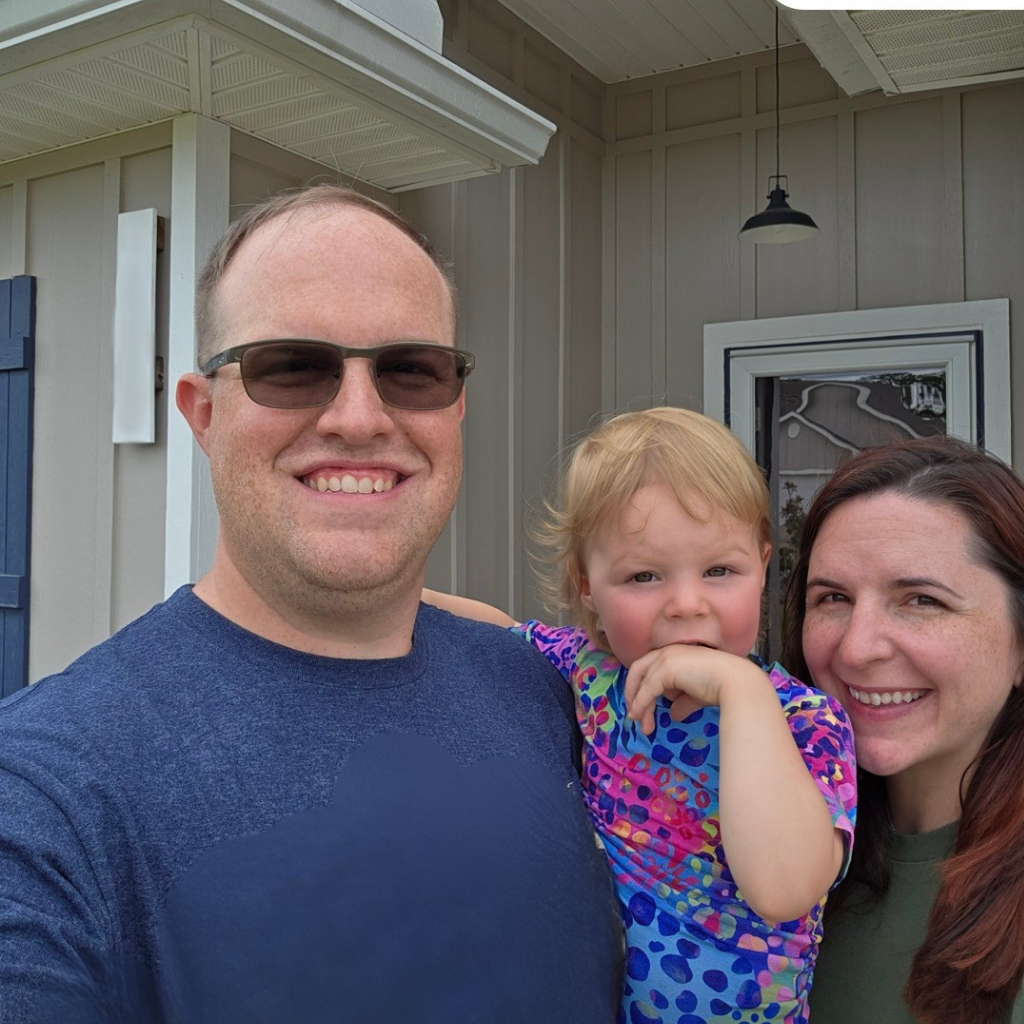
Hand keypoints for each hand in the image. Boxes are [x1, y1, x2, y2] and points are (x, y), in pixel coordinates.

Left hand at [624, 645, 754, 734]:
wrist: (734, 683)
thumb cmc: (719, 686)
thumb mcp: (695, 695)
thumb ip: (682, 702)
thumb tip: (673, 715)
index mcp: (673, 653)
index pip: (648, 668)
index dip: (640, 686)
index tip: (640, 706)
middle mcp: (667, 652)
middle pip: (638, 671)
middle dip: (633, 693)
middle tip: (634, 715)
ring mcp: (665, 658)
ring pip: (642, 683)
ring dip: (639, 706)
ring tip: (643, 726)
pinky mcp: (665, 669)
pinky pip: (647, 690)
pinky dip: (642, 705)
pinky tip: (641, 718)